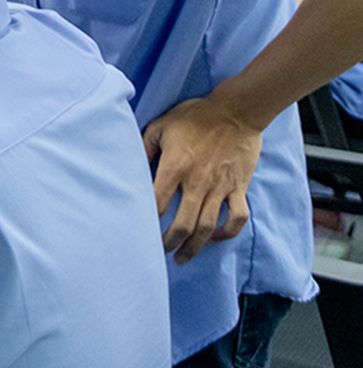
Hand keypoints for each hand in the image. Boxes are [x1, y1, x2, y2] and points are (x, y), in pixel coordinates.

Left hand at [142, 95, 260, 264]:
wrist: (237, 110)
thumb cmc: (195, 116)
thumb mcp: (160, 126)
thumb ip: (143, 148)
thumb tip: (129, 167)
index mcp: (174, 167)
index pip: (156, 204)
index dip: (146, 222)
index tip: (137, 232)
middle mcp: (197, 182)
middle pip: (183, 225)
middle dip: (169, 244)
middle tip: (160, 253)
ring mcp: (220, 187)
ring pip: (208, 227)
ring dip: (195, 247)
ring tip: (183, 257)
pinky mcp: (239, 187)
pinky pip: (237, 217)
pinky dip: (228, 232)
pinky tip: (216, 237)